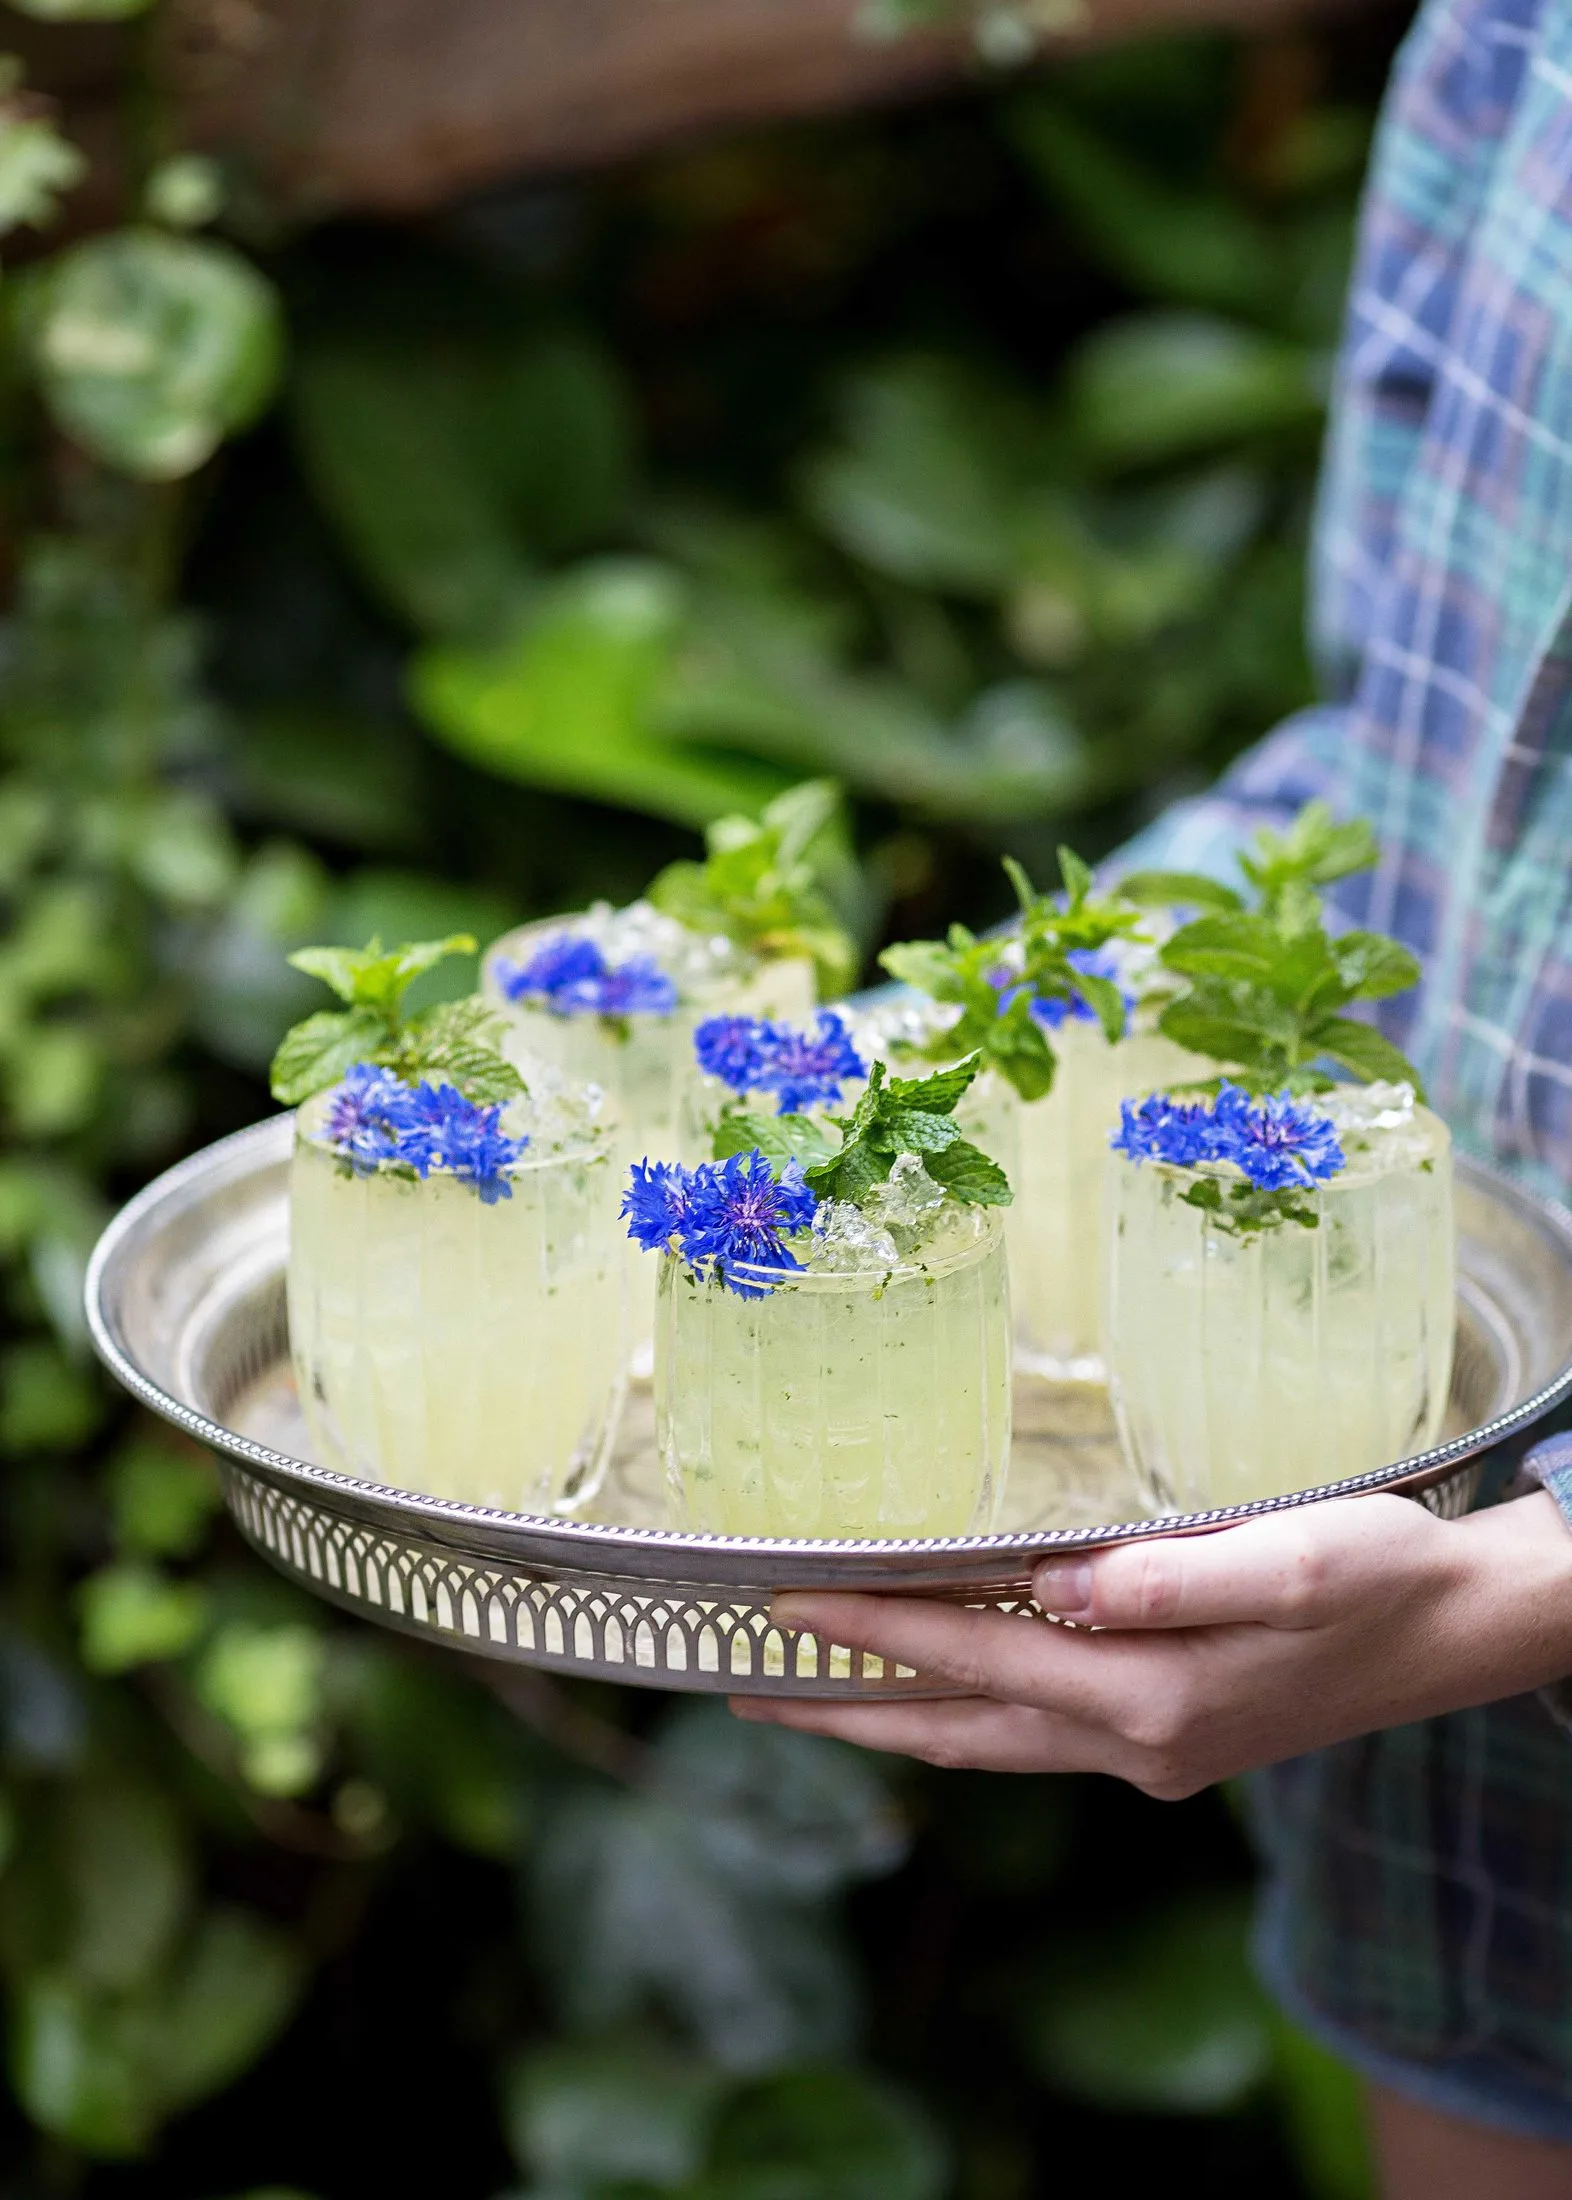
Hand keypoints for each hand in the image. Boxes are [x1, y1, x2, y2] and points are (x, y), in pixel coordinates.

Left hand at [732, 1491, 1571, 1796]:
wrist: (1462, 1629)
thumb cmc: (1382, 1573)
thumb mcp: (1294, 1554)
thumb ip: (1171, 1576)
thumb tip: (1056, 1586)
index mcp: (1152, 1693)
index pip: (973, 1658)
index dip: (873, 1629)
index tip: (783, 1603)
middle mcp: (1136, 1741)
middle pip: (955, 1727)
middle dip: (845, 1708)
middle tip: (745, 1689)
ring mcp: (1151, 1754)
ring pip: (988, 1742)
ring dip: (894, 1720)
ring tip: (808, 1699)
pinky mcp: (1170, 1743)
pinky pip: (1035, 1736)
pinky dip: (968, 1714)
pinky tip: (943, 1691)